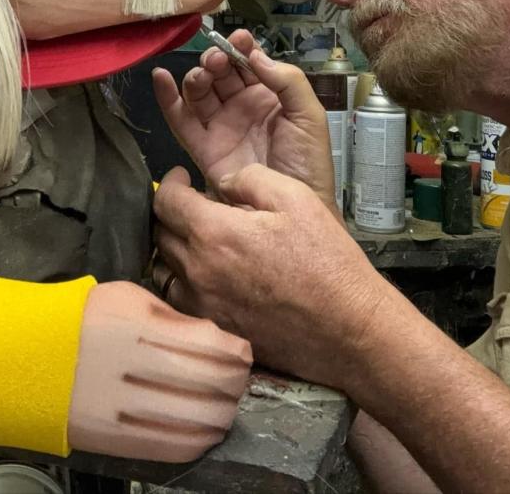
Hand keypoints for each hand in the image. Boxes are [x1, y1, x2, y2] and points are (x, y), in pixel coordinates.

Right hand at [67, 280, 251, 462]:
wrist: (31, 359)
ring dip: (224, 413)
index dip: (238, 354)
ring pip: (203, 422)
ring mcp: (129, 410)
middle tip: (236, 379)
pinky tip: (205, 429)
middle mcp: (139, 370)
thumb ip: (174, 317)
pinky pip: (177, 447)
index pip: (214, 348)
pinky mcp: (121, 441)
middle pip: (216, 386)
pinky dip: (202, 440)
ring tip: (223, 404)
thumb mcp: (130, 298)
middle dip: (236, 383)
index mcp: (143, 328)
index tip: (241, 352)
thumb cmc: (84, 321)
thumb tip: (215, 339)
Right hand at [153, 30, 336, 210]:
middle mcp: (242, 108)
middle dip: (216, 60)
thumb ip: (288, 81)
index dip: (241, 48)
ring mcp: (221, 128)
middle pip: (220, 74)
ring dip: (196, 77)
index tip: (238, 39)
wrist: (297, 210)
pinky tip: (160, 80)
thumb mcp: (309, 116)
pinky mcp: (203, 149)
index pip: (249, 63)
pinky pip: (181, 121)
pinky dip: (168, 100)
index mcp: (270, 97)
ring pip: (200, 93)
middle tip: (216, 60)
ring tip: (200, 75)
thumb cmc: (308, 164)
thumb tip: (255, 55)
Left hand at [154, 166, 387, 389]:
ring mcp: (201, 306)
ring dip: (173, 249)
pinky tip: (206, 275)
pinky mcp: (212, 330)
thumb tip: (221, 183)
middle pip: (160, 235)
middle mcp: (198, 272)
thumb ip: (250, 179)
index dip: (170, 183)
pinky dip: (182, 282)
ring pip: (163, 270)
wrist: (348, 329)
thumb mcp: (296, 199)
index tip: (181, 178)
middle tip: (194, 206)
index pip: (166, 202)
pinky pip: (177, 300)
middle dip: (172, 213)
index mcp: (214, 234)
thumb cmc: (326, 261)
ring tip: (197, 240)